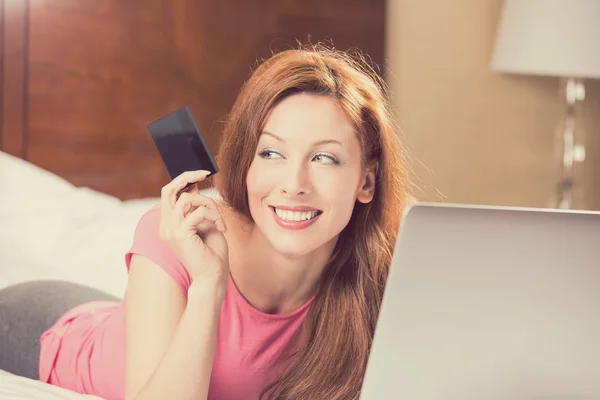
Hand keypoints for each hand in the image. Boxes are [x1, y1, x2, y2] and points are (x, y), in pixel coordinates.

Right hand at [158, 170, 228, 292]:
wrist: (213, 276)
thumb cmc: (211, 253)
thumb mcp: (205, 224)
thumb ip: (197, 207)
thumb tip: (193, 186)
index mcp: (168, 224)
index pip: (168, 194)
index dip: (183, 180)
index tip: (201, 174)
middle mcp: (164, 226)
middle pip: (168, 190)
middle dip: (187, 177)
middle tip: (205, 173)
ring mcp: (170, 230)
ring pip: (188, 199)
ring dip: (210, 204)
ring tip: (220, 219)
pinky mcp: (180, 233)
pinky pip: (199, 211)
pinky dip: (214, 216)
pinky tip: (222, 229)